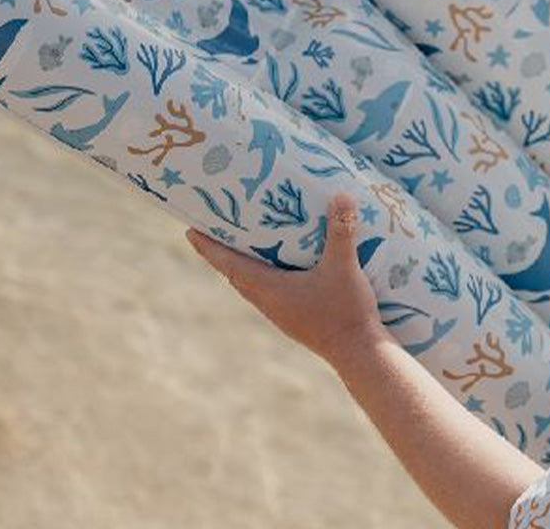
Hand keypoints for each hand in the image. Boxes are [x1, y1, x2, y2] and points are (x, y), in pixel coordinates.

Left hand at [185, 191, 387, 365]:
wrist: (359, 354)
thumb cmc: (347, 311)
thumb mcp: (344, 267)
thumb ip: (342, 231)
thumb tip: (341, 195)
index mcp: (270, 289)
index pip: (229, 265)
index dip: (209, 248)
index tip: (189, 232)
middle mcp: (268, 302)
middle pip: (234, 274)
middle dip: (221, 252)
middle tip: (212, 228)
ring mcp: (280, 313)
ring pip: (249, 285)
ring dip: (240, 265)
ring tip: (240, 243)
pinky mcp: (292, 318)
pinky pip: (265, 293)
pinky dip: (259, 275)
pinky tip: (275, 267)